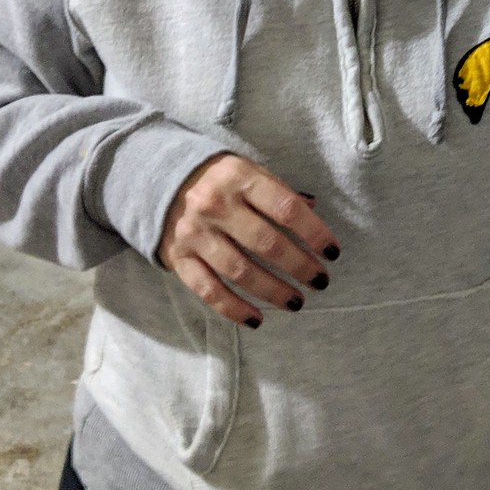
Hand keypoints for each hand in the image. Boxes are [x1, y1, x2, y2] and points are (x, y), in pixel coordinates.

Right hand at [157, 154, 340, 328]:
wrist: (157, 178)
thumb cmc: (216, 178)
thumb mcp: (246, 171)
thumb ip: (277, 190)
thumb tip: (314, 210)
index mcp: (239, 177)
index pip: (286, 208)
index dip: (314, 233)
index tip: (333, 252)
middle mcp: (216, 205)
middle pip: (267, 243)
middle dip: (300, 266)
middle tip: (320, 280)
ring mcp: (196, 233)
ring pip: (240, 271)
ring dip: (273, 291)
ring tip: (296, 301)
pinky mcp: (179, 258)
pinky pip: (208, 290)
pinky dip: (233, 308)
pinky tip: (257, 318)